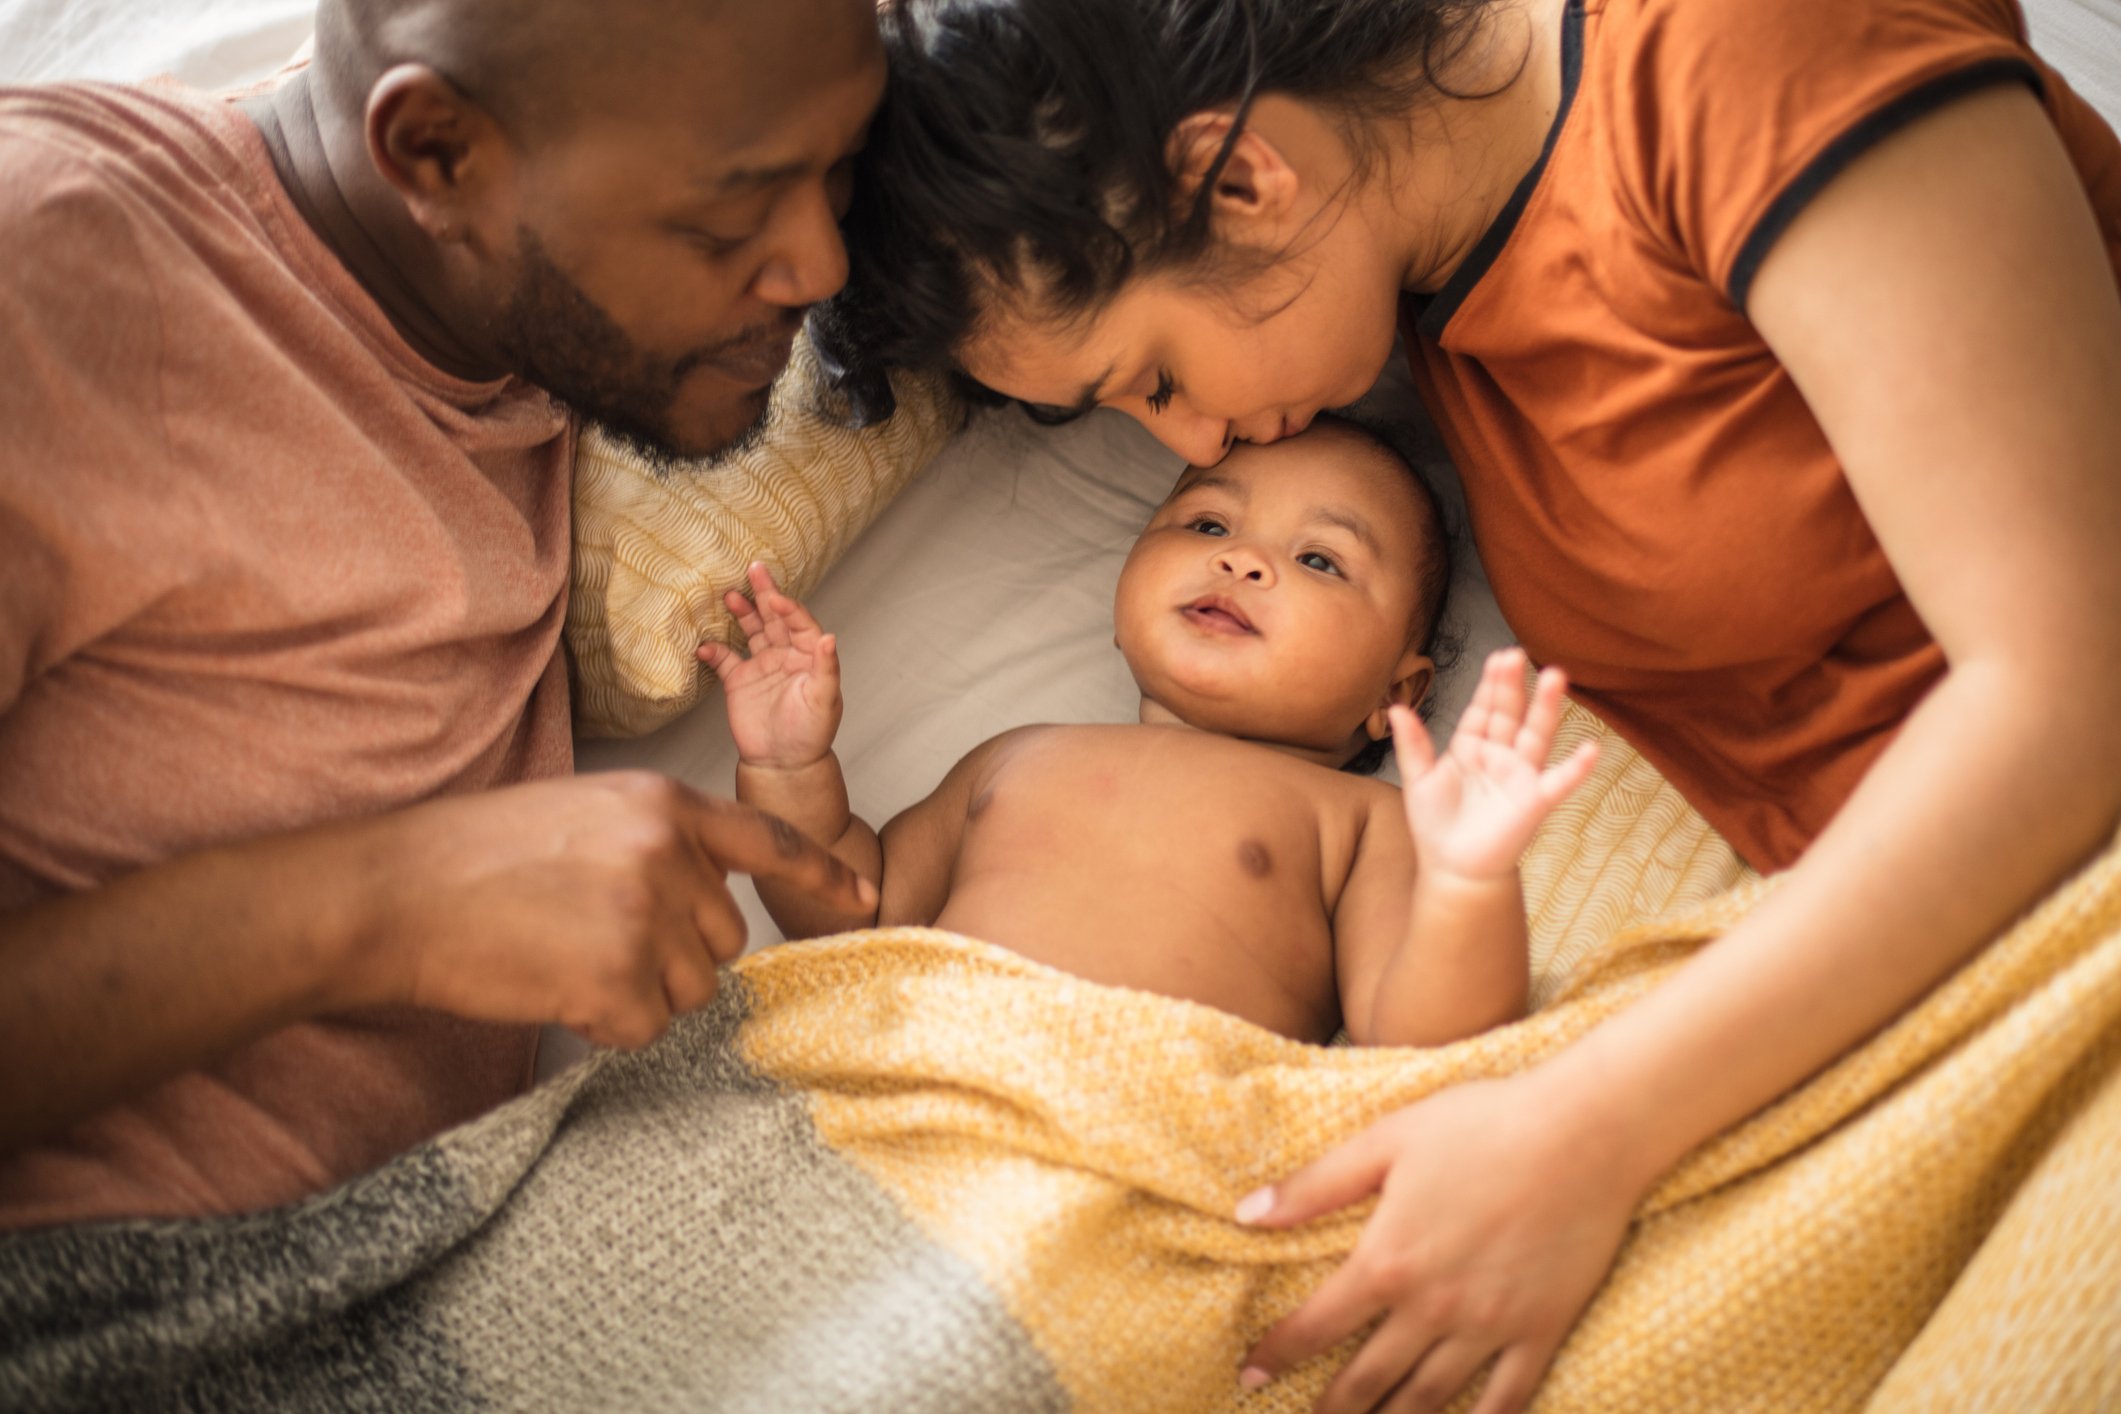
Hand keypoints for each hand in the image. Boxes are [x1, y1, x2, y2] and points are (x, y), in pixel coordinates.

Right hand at [350, 771, 875, 1047]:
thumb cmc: (475, 858)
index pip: (767, 841)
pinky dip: (603, 1023)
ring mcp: (646, 914)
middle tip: (589, 938)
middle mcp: (668, 852)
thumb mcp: (583, 817)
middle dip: (672, 955)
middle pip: (724, 939)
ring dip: (638, 993)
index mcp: (662, 804)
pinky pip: (645, 1027)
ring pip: (691, 990)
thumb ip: (657, 847)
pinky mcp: (618, 976)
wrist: (395, 893)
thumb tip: (707, 905)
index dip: (821, 876)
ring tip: (563, 955)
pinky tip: (551, 986)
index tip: (865, 899)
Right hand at [697, 562, 842, 768]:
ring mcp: (761, 666)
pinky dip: (714, 650)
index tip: (774, 596)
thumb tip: (830, 637)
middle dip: (764, 593)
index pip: (799, 622)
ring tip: (730, 595)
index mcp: (809, 656)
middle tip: (755, 569)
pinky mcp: (739, 681)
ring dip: (741, 613)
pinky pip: (724, 659)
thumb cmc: (811, 733)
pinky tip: (705, 645)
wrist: (784, 763)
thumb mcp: (825, 700)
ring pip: (751, 630)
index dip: (788, 607)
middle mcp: (785, 655)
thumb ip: (827, 668)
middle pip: (774, 617)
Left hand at [1236, 1073, 1640, 1412]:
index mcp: (1388, 1260)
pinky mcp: (1541, 1330)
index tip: (1248, 1376)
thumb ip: (1315, 1185)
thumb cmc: (1481, 1123)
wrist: (1584, 1132)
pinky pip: (1507, 1399)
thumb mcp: (1386, 1140)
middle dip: (1333, 1407)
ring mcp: (1490, 1326)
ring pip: (1430, 1399)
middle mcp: (1433, 1307)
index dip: (1277, 1355)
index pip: (1316, 1326)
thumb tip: (1246, 1214)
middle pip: (1369, 1378)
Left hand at [1392, 649, 1596, 882]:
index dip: (1490, 684)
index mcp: (1471, 746)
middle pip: (1508, 713)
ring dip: (1546, 708)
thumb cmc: (1436, 824)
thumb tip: (1395, 707)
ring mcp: (1519, 775)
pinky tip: (1591, 749)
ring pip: (1535, 735)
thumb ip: (1412, 744)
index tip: (1499, 656)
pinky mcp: (1534, 801)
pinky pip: (1559, 782)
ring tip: (1556, 676)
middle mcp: (1499, 754)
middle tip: (1515, 654)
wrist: (1452, 868)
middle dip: (1511, 685)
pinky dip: (1576, 768)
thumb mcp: (1418, 780)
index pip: (1483, 708)